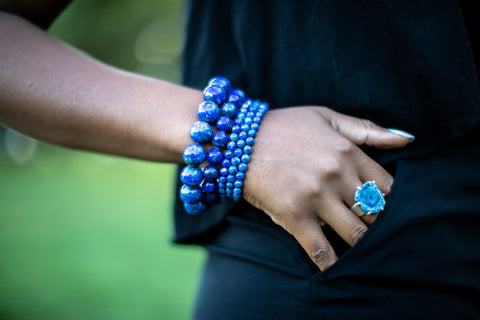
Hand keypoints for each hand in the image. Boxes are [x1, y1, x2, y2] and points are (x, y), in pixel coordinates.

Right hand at [243, 106, 410, 270]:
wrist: (237, 141)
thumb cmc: (285, 126)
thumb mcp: (327, 117)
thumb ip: (367, 129)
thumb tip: (407, 139)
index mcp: (347, 152)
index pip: (387, 187)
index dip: (389, 201)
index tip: (381, 206)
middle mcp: (336, 176)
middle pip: (374, 213)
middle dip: (375, 223)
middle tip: (368, 227)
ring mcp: (315, 198)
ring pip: (355, 233)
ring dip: (359, 243)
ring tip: (356, 245)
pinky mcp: (294, 217)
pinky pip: (321, 250)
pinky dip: (332, 265)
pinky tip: (336, 270)